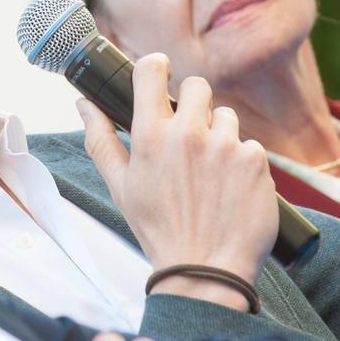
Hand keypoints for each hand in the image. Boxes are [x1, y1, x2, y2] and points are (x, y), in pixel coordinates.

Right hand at [76, 53, 277, 302]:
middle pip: (197, 85)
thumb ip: (100, 140)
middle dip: (194, 104)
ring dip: (220, 135)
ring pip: (226, 116)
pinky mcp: (255, 160)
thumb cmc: (159, 230)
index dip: (156, 67)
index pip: (152, 71)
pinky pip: (249, 144)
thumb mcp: (120, 188)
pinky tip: (232, 189)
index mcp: (150, 136)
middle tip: (190, 136)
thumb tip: (83, 104)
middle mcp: (189, 134)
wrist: (206, 272)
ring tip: (211, 174)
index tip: (159, 75)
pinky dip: (242, 162)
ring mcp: (225, 145)